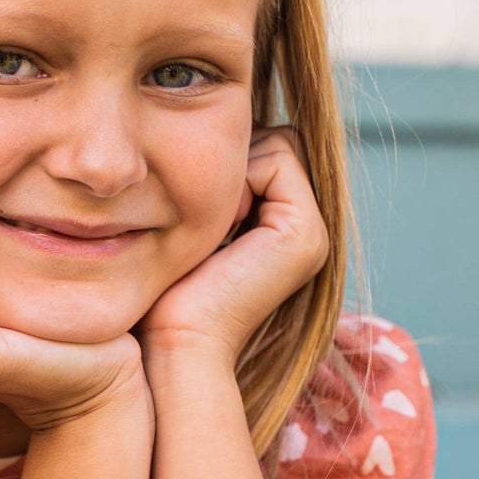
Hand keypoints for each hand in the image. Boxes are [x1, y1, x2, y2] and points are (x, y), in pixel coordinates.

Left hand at [139, 127, 329, 369]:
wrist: (174, 345)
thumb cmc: (165, 295)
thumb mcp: (187, 229)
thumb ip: (210, 187)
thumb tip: (198, 132)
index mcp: (285, 229)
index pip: (264, 149)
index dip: (224, 162)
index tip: (189, 210)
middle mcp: (307, 230)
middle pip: (273, 141)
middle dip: (230, 162)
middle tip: (198, 214)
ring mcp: (313, 233)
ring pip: (276, 143)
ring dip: (230, 170)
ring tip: (208, 224)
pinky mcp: (305, 234)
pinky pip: (277, 157)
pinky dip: (239, 178)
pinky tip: (218, 225)